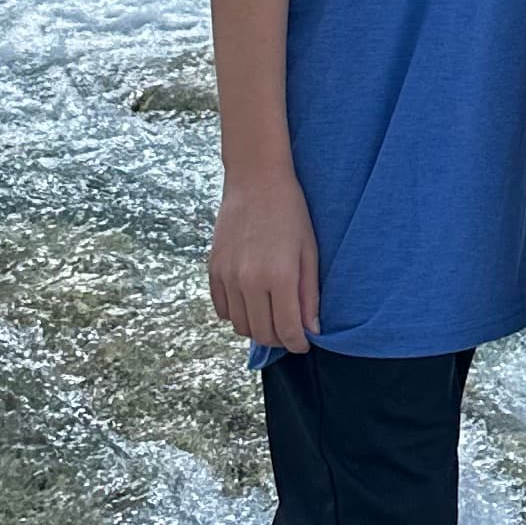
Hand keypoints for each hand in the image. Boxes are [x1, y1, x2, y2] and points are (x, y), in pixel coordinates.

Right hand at [209, 168, 319, 350]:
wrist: (255, 180)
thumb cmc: (290, 211)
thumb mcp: (309, 250)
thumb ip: (309, 293)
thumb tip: (312, 329)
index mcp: (280, 276)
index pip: (287, 329)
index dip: (298, 343)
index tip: (304, 343)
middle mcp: (250, 280)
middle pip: (262, 332)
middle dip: (279, 339)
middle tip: (290, 331)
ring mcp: (228, 276)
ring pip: (240, 325)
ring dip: (257, 329)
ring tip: (271, 316)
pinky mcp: (213, 269)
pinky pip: (222, 309)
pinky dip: (236, 314)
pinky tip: (251, 303)